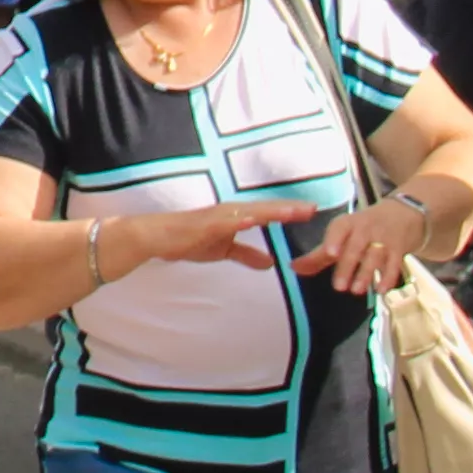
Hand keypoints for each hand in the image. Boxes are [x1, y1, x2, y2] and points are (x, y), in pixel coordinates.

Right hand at [93, 195, 335, 272]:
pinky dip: (242, 219)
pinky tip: (256, 219)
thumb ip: (247, 255)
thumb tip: (270, 263)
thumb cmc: (188, 240)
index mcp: (236, 217)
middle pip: (266, 209)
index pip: (268, 214)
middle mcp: (231, 212)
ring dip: (272, 211)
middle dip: (289, 209)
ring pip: (251, 212)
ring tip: (293, 211)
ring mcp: (219, 216)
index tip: (312, 212)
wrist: (158, 237)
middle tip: (314, 208)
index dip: (289, 213)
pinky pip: (228, 221)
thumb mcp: (223, 251)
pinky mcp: (206, 223)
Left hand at [300, 198, 436, 295]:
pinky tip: (382, 290)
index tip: (330, 254)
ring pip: (374, 256)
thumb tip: (293, 268)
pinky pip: (394, 263)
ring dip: (366, 273)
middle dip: (347, 266)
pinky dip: (389, 277)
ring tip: (357, 290)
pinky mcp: (399, 249)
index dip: (335, 240)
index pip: (340, 229)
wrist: (403, 214)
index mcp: (347, 223)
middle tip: (339, 287)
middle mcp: (365, 229)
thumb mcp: (342, 235)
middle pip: (356, 247)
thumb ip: (319, 255)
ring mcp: (384, 239)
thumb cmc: (363, 228)